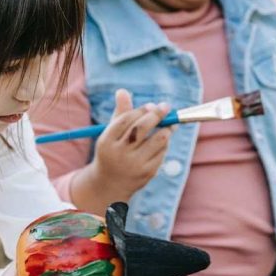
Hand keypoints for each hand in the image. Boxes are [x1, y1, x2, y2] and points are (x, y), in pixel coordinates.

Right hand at [76, 89, 172, 204]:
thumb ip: (120, 113)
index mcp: (107, 141)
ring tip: (169, 125)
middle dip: (156, 114)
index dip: (141, 110)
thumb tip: (123, 91)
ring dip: (166, 129)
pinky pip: (162, 152)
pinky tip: (163, 140)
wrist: (110, 184)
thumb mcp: (111, 134)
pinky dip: (165, 144)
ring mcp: (134, 164)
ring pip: (158, 140)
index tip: (151, 105)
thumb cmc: (112, 152)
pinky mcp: (147, 173)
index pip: (126, 120)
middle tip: (165, 107)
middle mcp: (119, 153)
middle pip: (142, 128)